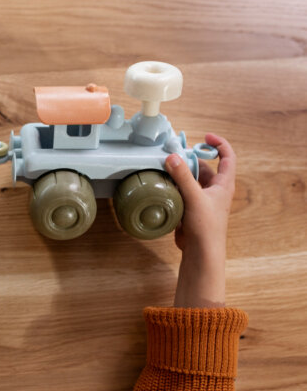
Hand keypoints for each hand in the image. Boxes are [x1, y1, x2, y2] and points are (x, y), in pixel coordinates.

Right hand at [164, 134, 235, 307]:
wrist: (201, 253)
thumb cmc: (206, 227)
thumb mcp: (194, 198)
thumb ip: (182, 177)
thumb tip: (172, 156)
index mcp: (223, 184)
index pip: (227, 157)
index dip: (219, 144)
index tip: (205, 137)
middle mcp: (214, 190)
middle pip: (203, 167)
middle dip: (190, 159)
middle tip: (174, 153)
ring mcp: (202, 200)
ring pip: (191, 180)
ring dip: (180, 173)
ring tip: (165, 167)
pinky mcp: (191, 208)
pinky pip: (182, 192)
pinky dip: (174, 186)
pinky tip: (163, 185)